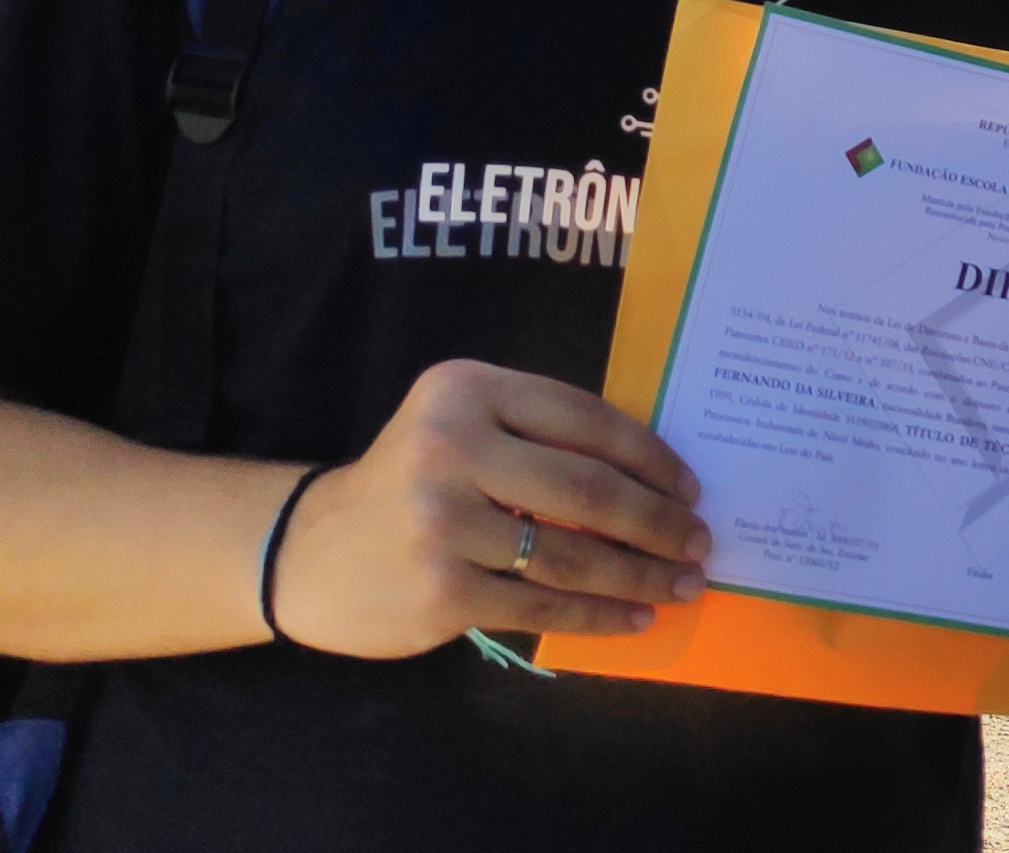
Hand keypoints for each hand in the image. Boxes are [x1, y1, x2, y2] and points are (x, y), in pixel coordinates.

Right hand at [271, 359, 711, 657]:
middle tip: (699, 542)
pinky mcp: (441, 590)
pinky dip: (597, 614)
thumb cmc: (411, 483)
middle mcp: (450, 448)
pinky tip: (633, 618)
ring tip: (682, 584)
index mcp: (467, 391)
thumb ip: (538, 435)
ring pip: (572, 553)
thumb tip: (656, 475)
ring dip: (640, 574)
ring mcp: (443, 523)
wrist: (309, 553)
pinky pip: (542, 604)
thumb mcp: (461, 425)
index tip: (691, 487)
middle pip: (588, 489)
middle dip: (658, 522)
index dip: (652, 458)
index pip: (587, 420)